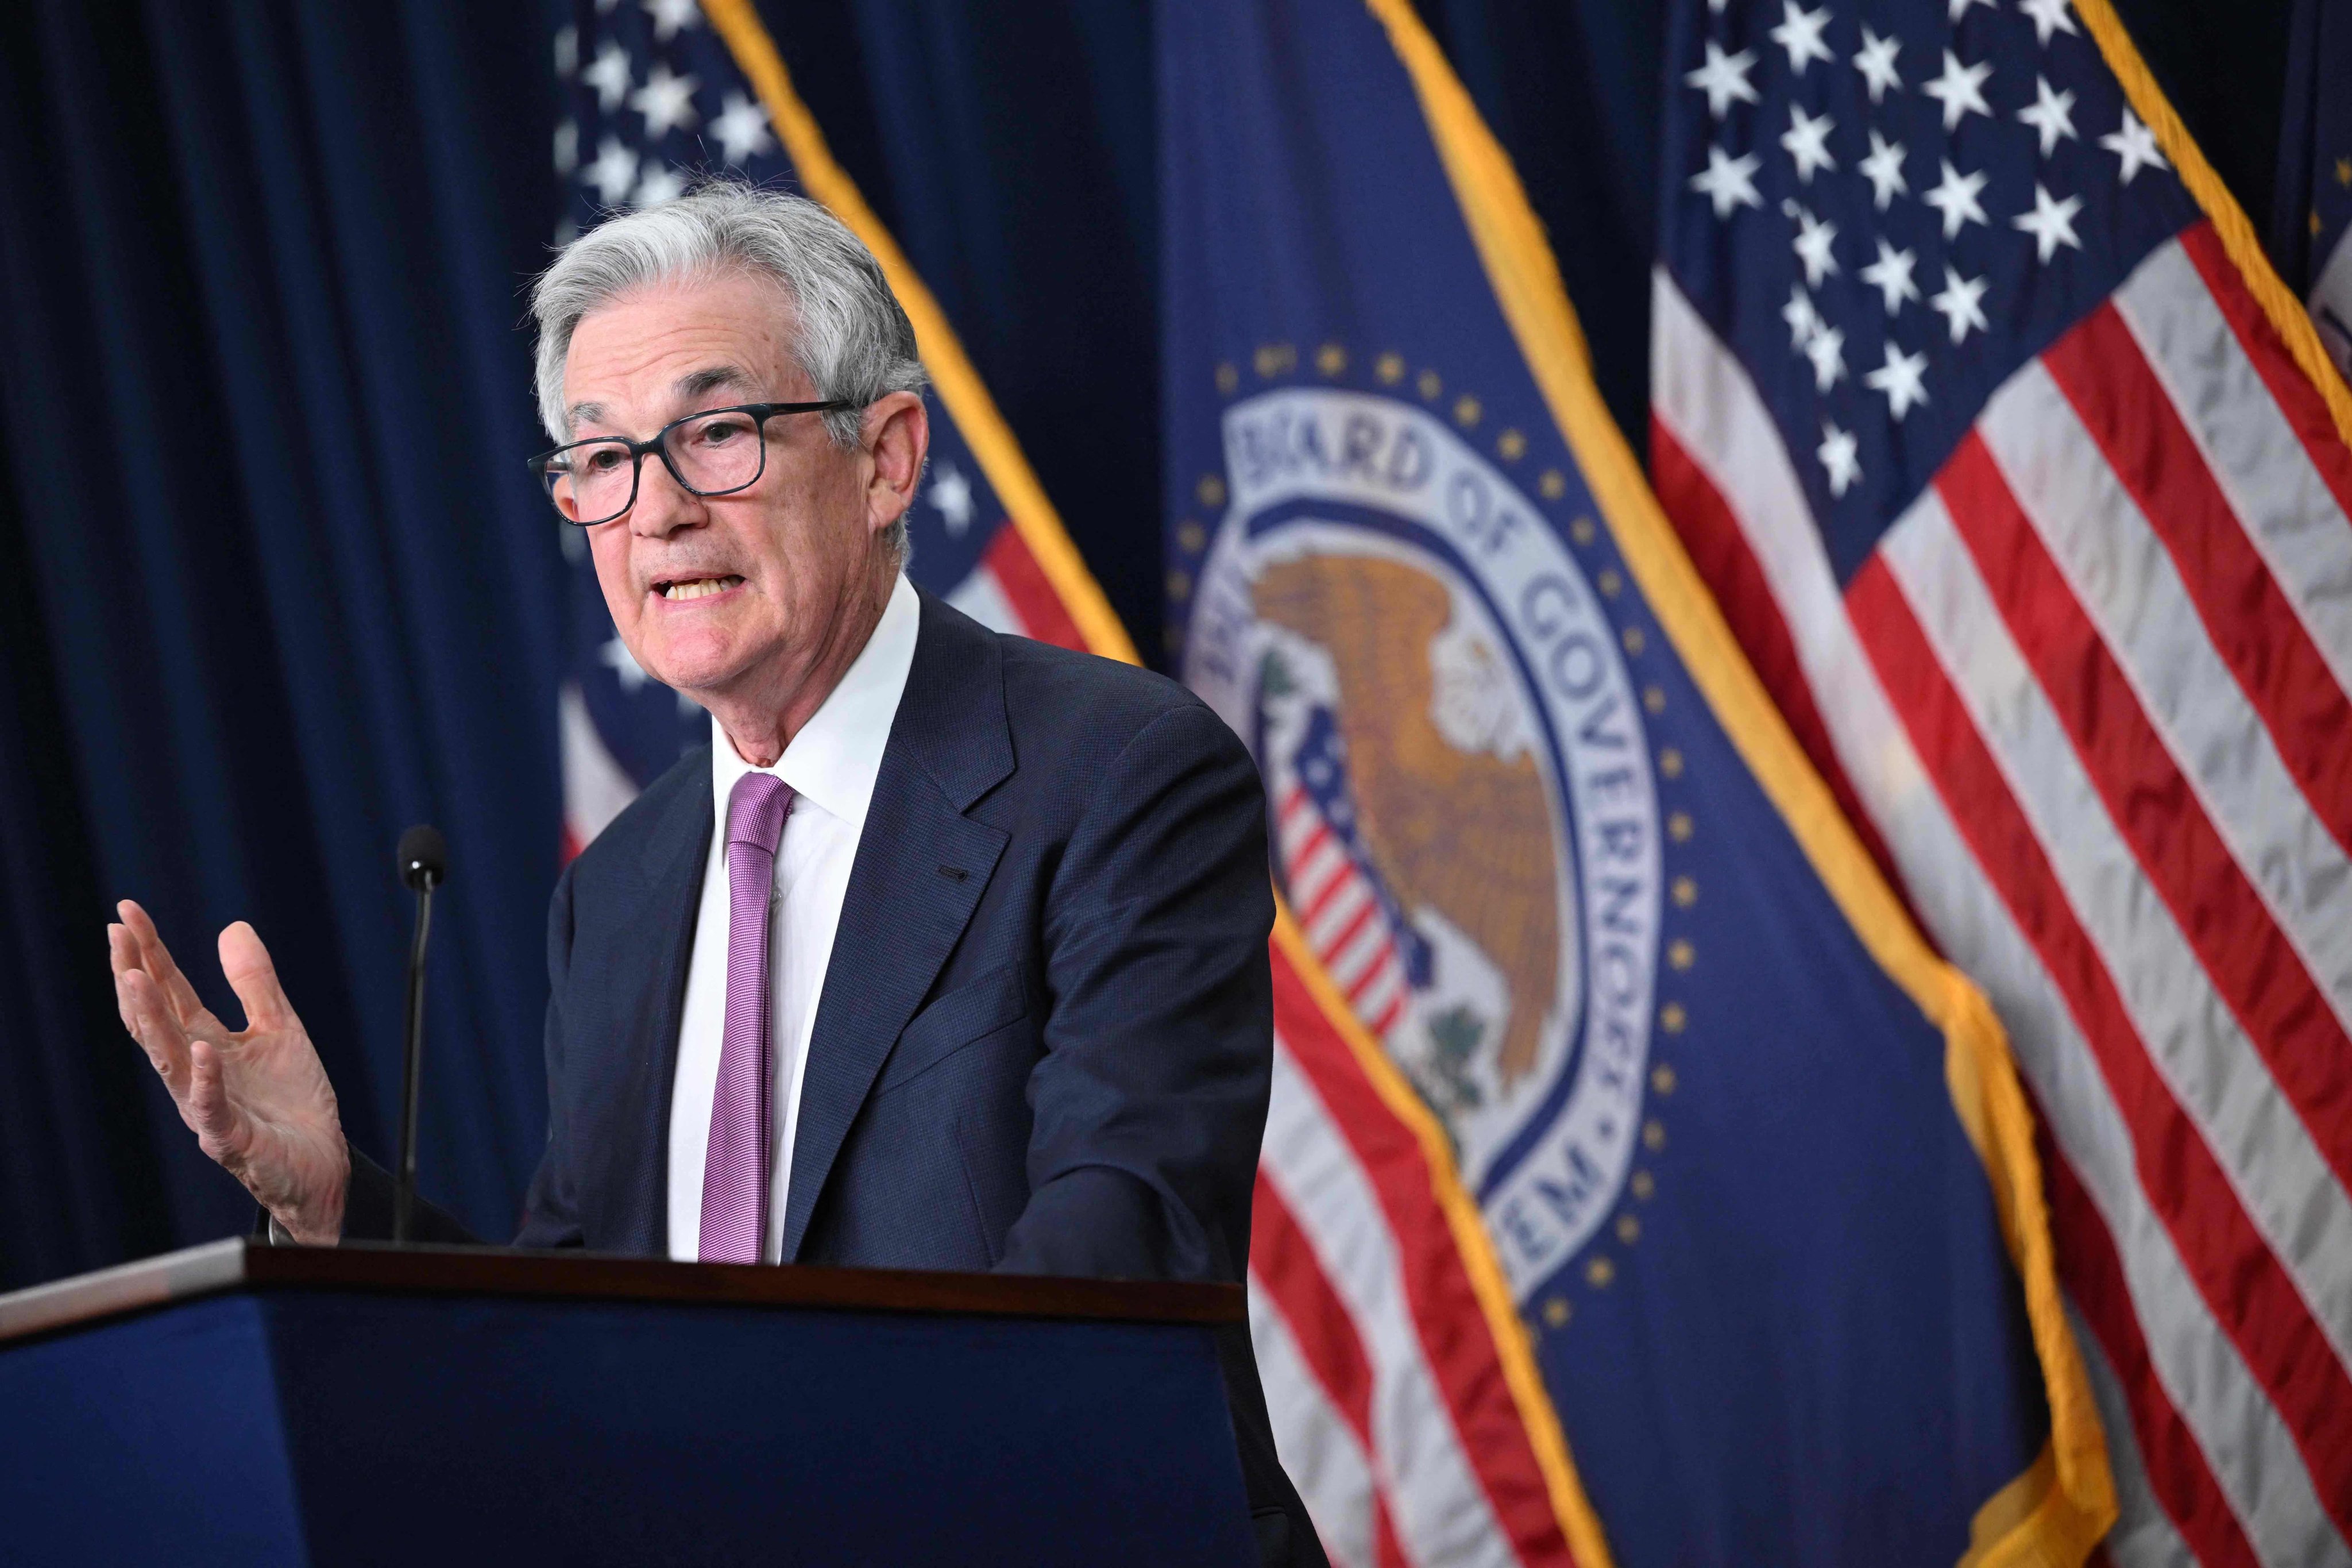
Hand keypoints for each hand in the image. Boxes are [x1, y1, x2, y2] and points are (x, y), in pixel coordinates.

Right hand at [109, 901, 348, 1244]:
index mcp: (207, 1045)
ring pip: (170, 1060)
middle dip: (135, 976)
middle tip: (117, 933)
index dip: (149, 952)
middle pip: (156, 1020)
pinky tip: (203, 1050)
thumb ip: (256, 984)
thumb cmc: (293, 1104)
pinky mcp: (232, 1139)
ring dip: (151, 1020)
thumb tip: (231, 926)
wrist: (322, 1167)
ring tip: (134, 977)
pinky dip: (206, 1078)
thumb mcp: (280, 1029)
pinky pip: (212, 1107)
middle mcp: (196, 1074)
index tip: (126, 912)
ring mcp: (207, 1107)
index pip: (170, 993)